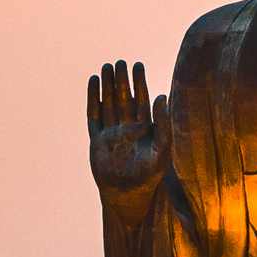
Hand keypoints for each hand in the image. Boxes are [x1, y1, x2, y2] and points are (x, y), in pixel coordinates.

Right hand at [85, 59, 168, 193]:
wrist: (128, 195)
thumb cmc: (150, 175)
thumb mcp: (162, 148)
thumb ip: (163, 123)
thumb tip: (162, 96)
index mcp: (143, 128)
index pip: (141, 99)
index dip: (139, 82)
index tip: (138, 65)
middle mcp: (126, 128)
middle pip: (123, 98)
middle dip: (122, 80)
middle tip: (120, 62)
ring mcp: (111, 133)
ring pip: (108, 103)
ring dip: (107, 86)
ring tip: (106, 67)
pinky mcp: (97, 140)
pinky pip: (94, 116)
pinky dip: (93, 99)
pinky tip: (93, 84)